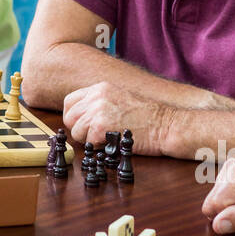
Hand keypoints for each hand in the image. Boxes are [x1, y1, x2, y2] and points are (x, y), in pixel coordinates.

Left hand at [61, 81, 176, 154]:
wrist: (165, 125)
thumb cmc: (148, 117)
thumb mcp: (120, 99)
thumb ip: (100, 103)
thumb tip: (82, 116)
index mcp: (100, 88)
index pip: (70, 101)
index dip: (73, 116)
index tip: (82, 125)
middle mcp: (95, 96)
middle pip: (69, 117)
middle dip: (79, 130)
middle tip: (95, 136)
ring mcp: (96, 111)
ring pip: (76, 131)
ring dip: (88, 140)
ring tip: (107, 140)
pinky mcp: (99, 127)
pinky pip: (87, 142)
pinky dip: (98, 147)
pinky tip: (112, 143)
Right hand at [201, 155, 234, 234]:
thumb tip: (216, 225)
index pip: (215, 204)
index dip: (231, 217)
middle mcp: (230, 167)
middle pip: (213, 203)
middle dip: (232, 215)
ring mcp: (229, 171)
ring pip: (216, 202)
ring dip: (234, 212)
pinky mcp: (230, 177)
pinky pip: (221, 199)